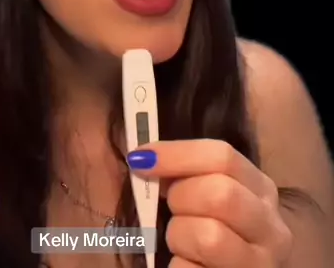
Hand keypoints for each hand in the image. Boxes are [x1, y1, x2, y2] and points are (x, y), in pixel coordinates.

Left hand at [127, 139, 292, 267]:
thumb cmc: (208, 233)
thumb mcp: (209, 197)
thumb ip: (189, 174)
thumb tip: (143, 155)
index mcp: (260, 190)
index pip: (222, 156)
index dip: (177, 154)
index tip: (139, 158)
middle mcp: (271, 227)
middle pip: (220, 193)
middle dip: (181, 198)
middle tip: (170, 209)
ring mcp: (262, 264)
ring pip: (209, 237)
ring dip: (178, 238)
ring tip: (180, 244)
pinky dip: (176, 267)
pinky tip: (185, 265)